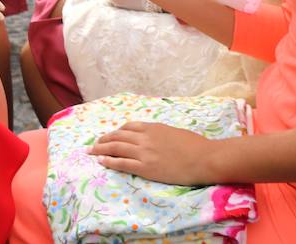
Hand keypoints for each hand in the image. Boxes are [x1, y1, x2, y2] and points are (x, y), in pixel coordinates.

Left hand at [90, 122, 225, 185]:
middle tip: (94, 144)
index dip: (116, 132)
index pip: (127, 127)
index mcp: (152, 127)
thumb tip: (152, 136)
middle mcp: (145, 138)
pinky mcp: (146, 168)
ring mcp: (144, 153)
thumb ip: (159, 133)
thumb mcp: (173, 132)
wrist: (204, 158)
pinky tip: (102, 161)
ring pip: (116, 149)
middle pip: (117, 137)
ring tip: (92, 151)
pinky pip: (122, 163)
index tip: (109, 136)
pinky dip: (110, 161)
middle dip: (103, 140)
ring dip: (101, 149)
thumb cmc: (194, 145)